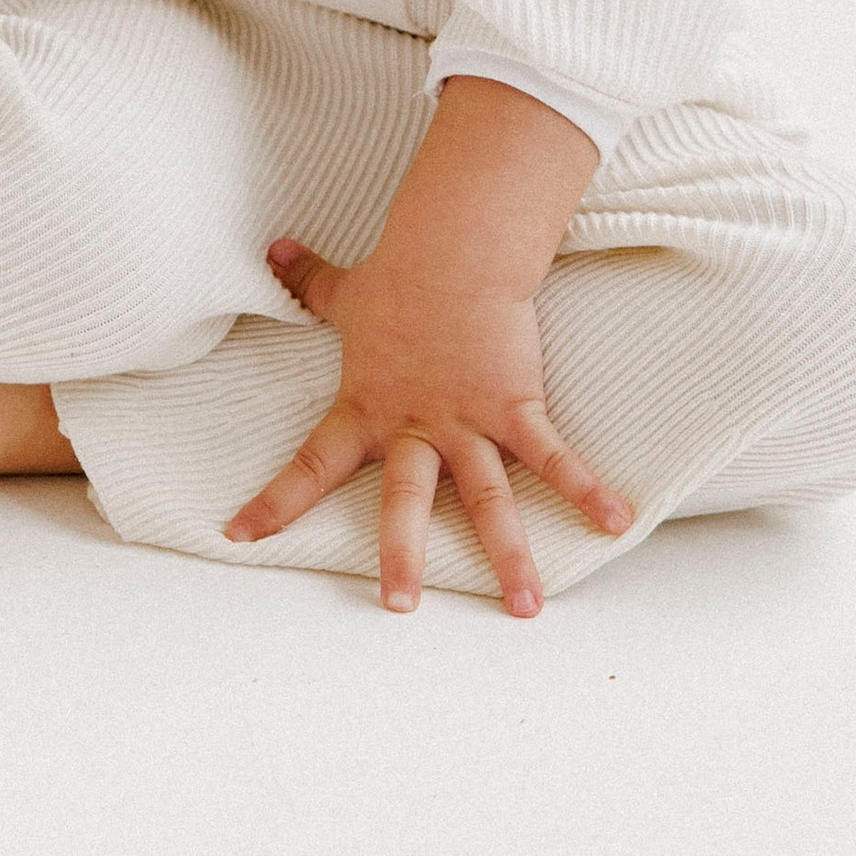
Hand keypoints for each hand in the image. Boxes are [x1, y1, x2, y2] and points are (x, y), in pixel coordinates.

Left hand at [223, 234, 633, 615]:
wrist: (453, 252)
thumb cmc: (400, 276)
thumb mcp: (348, 291)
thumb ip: (310, 282)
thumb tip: (274, 248)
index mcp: (367, 409)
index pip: (311, 463)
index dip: (275, 501)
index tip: (238, 535)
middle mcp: (415, 427)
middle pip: (404, 501)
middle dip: (401, 556)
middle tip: (399, 606)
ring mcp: (467, 422)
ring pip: (484, 498)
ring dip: (508, 554)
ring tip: (525, 607)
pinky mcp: (514, 408)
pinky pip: (553, 456)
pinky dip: (586, 488)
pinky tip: (616, 522)